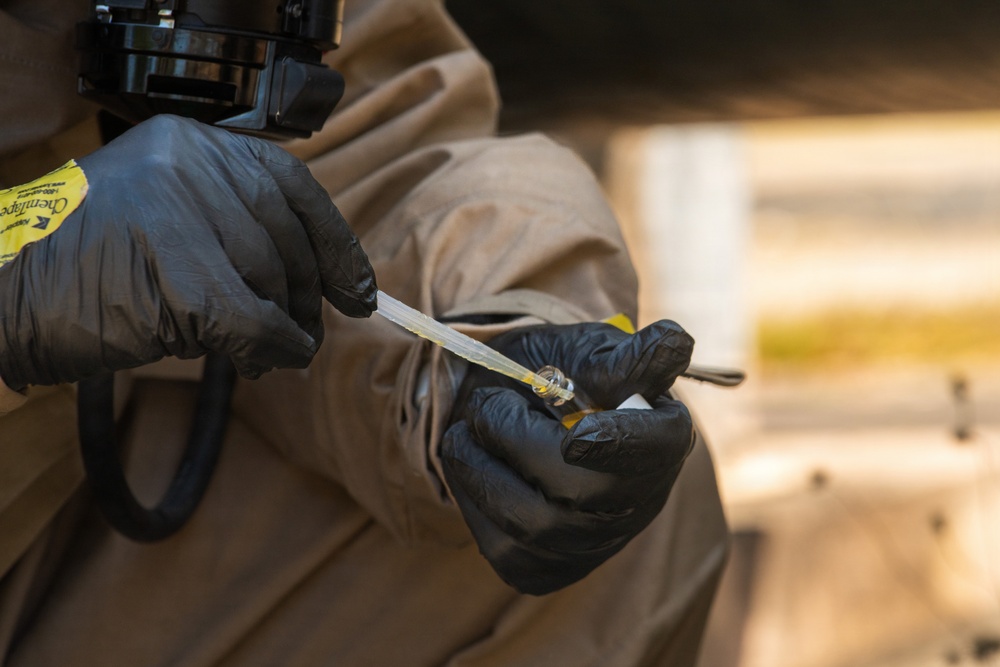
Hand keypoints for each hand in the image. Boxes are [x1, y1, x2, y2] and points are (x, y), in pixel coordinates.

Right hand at [0, 115, 375, 389]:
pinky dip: (272, 348)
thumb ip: (237, 231)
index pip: (292, 185)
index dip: (335, 242)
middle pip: (287, 238)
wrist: (3, 291)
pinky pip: (254, 320)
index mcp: (191, 144)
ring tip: (273, 352)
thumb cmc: (88, 265)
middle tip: (307, 332)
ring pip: (272, 281)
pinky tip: (266, 362)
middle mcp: (189, 164)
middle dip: (307, 295)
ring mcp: (181, 212)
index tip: (360, 288)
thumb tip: (323, 283)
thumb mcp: (168, 219)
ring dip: (285, 328)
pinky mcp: (178, 270)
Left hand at [441, 319, 695, 594]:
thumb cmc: (562, 375)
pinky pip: (501, 546)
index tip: (574, 437)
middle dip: (516, 440)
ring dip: (481, 464)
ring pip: (531, 523)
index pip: (657, 448)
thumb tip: (674, 341)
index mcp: (661, 438)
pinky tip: (475, 465)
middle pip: (579, 491)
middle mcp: (638, 501)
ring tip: (469, 428)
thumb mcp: (590, 353)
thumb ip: (626, 355)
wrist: (516, 412)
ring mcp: (594, 543)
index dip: (619, 444)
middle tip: (487, 404)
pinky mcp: (548, 570)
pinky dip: (472, 496)